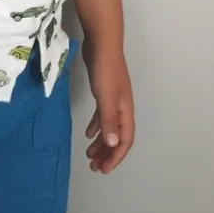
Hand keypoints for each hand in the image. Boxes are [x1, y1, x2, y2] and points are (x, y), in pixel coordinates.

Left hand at [83, 44, 134, 173]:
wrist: (103, 44)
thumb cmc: (105, 70)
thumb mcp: (106, 97)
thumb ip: (109, 120)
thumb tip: (113, 144)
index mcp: (125, 111)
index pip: (124, 140)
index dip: (116, 156)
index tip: (103, 169)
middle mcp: (122, 107)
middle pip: (118, 136)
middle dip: (108, 153)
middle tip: (94, 167)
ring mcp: (114, 99)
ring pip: (109, 127)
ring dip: (101, 142)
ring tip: (89, 154)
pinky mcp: (104, 91)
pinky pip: (102, 116)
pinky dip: (97, 126)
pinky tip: (88, 132)